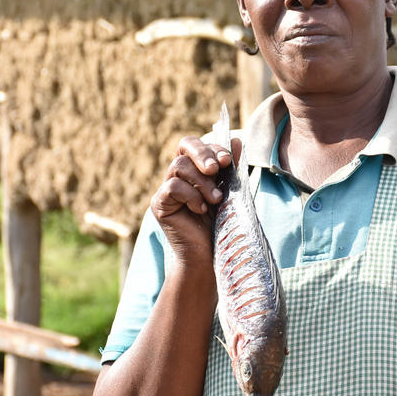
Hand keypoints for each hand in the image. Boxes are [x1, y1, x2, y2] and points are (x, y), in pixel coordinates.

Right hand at [150, 136, 241, 268]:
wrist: (211, 255)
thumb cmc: (222, 224)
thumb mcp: (231, 191)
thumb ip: (231, 168)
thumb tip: (237, 140)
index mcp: (195, 169)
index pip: (196, 145)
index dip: (211, 147)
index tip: (227, 160)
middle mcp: (178, 175)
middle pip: (184, 146)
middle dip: (203, 153)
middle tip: (216, 168)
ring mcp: (166, 189)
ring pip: (179, 166)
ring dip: (202, 182)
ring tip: (216, 200)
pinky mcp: (159, 204)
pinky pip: (172, 187)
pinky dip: (191, 196)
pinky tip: (201, 210)